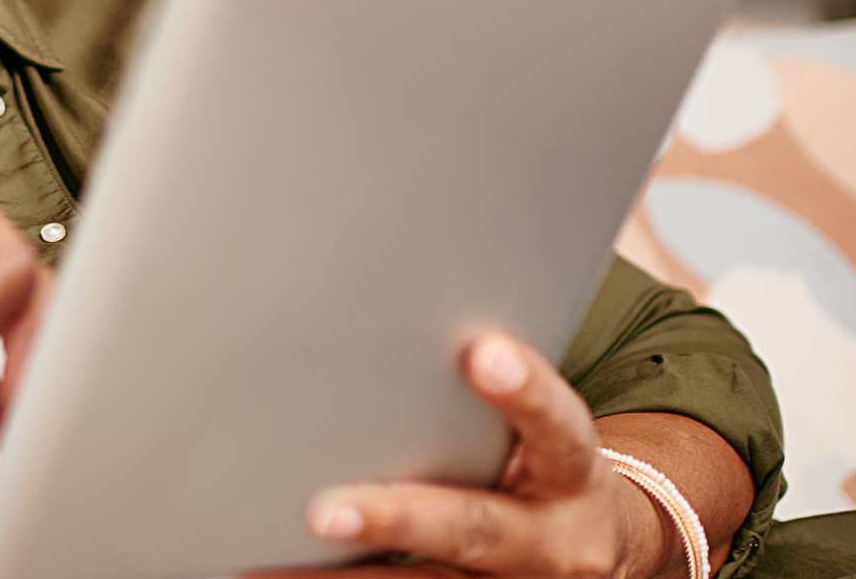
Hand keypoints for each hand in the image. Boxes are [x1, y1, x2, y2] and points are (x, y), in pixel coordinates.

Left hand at [250, 335, 664, 578]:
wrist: (596, 546)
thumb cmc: (548, 460)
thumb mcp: (551, 425)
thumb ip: (498, 383)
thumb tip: (410, 304)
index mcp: (572, 473)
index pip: (559, 428)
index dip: (525, 393)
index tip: (485, 353)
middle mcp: (547, 543)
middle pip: (471, 529)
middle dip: (395, 518)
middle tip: (322, 512)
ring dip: (336, 578)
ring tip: (259, 566)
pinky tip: (266, 571)